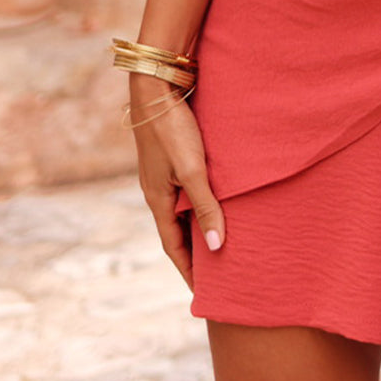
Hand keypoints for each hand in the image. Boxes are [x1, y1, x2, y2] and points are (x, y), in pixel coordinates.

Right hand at [130, 77, 225, 289]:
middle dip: (196, 253)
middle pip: (179, 232)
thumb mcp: (192, 171)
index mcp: (158, 201)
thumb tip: (217, 248)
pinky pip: (188, 190)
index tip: (204, 293)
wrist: (156, 87)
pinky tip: (219, 200)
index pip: (174, 248)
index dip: (189, 271)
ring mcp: (164, 175)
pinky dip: (202, 202)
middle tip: (219, 273)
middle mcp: (158, 192)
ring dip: (201, 226)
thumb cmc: (174, 129)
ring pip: (184, 210)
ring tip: (224, 240)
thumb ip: (206, 207)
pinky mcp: (173, 158)